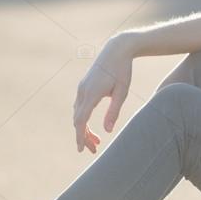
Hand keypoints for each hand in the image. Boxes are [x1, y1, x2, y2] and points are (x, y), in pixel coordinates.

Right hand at [73, 35, 134, 153]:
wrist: (116, 49)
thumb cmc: (123, 70)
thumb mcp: (122, 92)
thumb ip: (113, 111)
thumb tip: (107, 131)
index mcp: (92, 94)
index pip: (81, 121)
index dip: (80, 136)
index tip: (80, 150)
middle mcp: (83, 91)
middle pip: (78, 120)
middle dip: (83, 136)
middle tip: (94, 150)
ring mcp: (82, 88)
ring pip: (78, 114)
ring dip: (84, 128)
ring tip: (96, 141)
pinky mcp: (84, 86)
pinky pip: (79, 106)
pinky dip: (83, 118)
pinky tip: (90, 126)